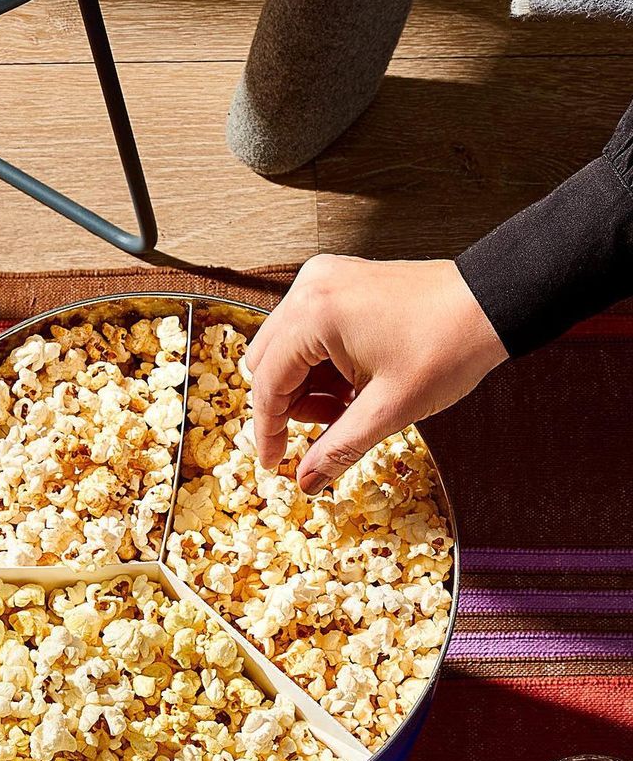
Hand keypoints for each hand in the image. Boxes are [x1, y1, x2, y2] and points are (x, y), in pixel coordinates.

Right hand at [245, 255, 507, 491]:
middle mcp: (310, 289)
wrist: (492, 303)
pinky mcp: (338, 282)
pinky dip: (320, 362)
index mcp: (314, 315)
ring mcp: (323, 280)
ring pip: (285, 347)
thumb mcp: (389, 409)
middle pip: (267, 361)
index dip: (268, 429)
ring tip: (350, 404)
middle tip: (326, 430)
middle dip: (290, 404)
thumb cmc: (448, 346)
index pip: (267, 382)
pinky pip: (307, 330)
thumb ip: (338, 447)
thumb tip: (307, 480)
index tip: (274, 462)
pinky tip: (353, 382)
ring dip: (307, 385)